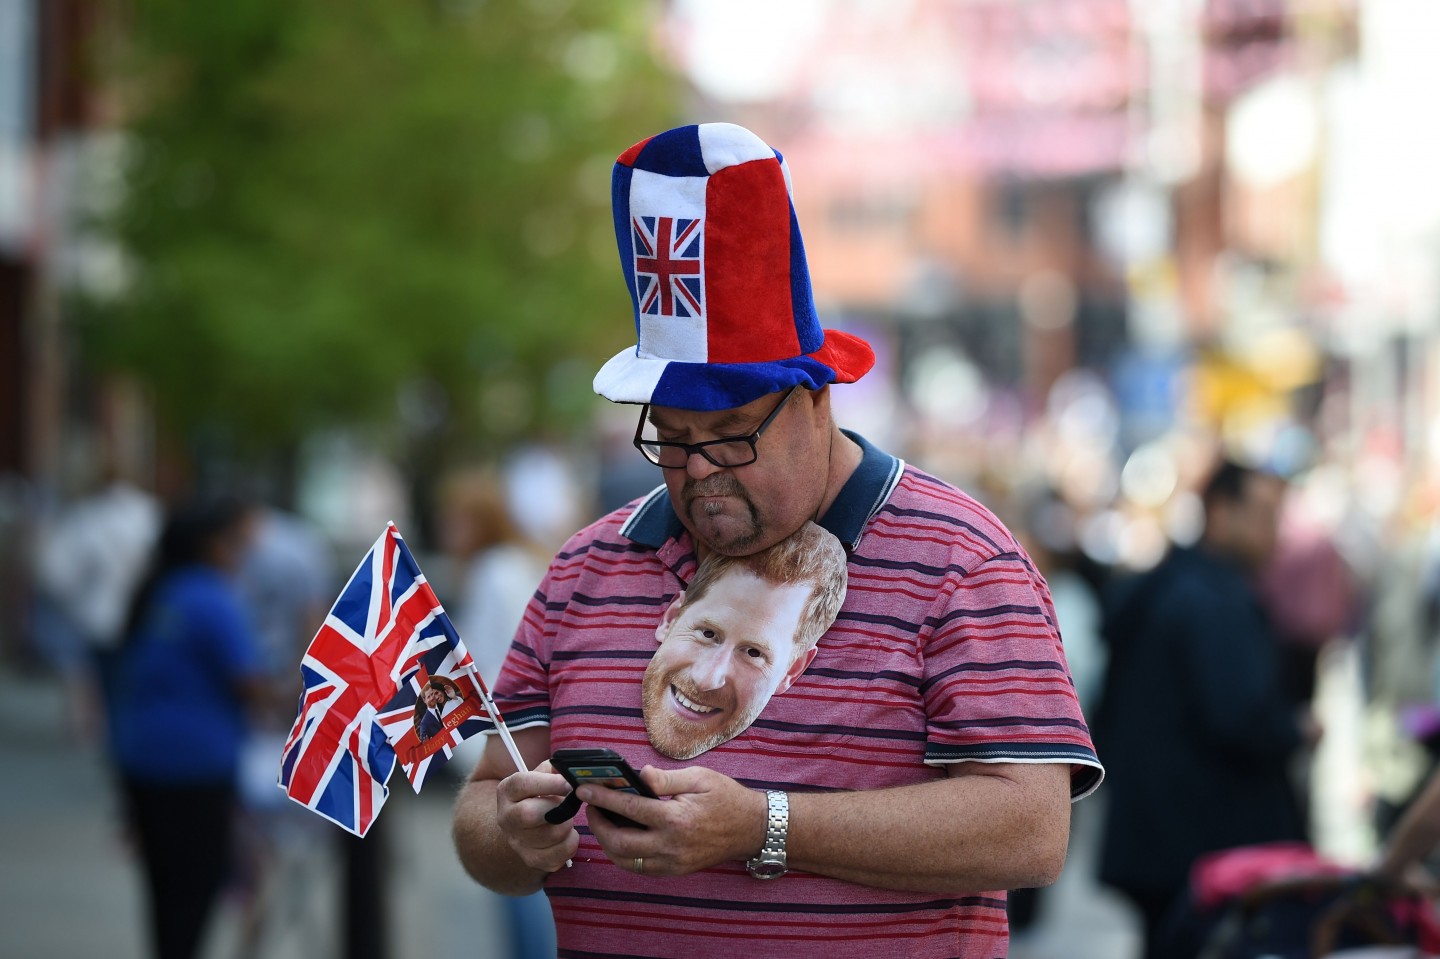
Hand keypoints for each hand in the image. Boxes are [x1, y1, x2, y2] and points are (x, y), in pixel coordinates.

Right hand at [495, 761, 580, 873]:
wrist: (525, 824)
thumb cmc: (539, 794)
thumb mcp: (541, 775)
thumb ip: (554, 769)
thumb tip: (572, 771)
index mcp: (507, 791)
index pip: (522, 784)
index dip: (549, 783)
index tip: (568, 784)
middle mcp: (506, 817)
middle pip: (529, 814)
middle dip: (557, 808)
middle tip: (568, 804)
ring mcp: (516, 842)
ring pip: (549, 835)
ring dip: (567, 825)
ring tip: (567, 818)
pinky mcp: (531, 859)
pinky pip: (558, 855)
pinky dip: (571, 843)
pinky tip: (568, 835)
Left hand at [580, 765, 766, 876]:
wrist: (751, 828)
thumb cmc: (726, 797)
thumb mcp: (698, 778)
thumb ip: (665, 778)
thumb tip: (637, 775)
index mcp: (676, 819)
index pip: (629, 809)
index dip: (602, 798)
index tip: (584, 788)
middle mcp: (671, 846)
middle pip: (619, 843)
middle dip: (598, 825)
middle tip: (591, 807)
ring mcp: (673, 863)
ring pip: (626, 861)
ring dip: (608, 842)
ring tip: (603, 820)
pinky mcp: (675, 871)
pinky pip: (640, 867)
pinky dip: (624, 854)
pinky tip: (621, 836)